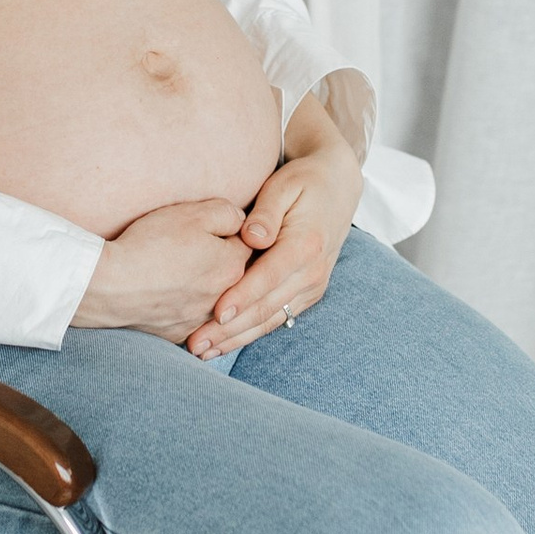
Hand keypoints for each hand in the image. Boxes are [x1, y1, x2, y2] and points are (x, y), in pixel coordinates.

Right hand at [71, 198, 250, 341]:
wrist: (110, 286)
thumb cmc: (151, 245)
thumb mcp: (192, 214)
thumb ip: (226, 213)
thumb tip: (241, 221)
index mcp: (232, 266)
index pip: (246, 244)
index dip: (229, 232)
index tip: (209, 229)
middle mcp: (224, 298)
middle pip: (232, 274)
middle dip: (219, 261)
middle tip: (192, 248)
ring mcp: (200, 320)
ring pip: (213, 300)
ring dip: (203, 287)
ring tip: (179, 272)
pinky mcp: (178, 334)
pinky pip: (189, 320)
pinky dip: (182, 308)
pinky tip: (167, 296)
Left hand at [187, 133, 359, 355]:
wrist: (338, 187)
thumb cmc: (302, 182)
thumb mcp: (283, 186)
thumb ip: (266, 213)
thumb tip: (251, 237)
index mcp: (306, 244)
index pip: (268, 277)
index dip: (242, 297)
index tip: (215, 313)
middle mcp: (313, 272)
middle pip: (267, 307)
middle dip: (230, 329)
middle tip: (196, 344)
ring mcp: (313, 286)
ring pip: (272, 320)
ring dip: (237, 339)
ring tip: (203, 351)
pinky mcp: (308, 294)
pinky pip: (278, 318)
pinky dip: (250, 333)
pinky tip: (224, 344)